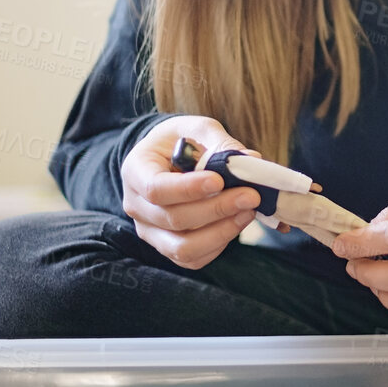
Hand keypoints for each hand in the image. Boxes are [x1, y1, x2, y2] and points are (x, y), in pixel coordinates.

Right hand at [120, 115, 266, 269]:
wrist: (169, 158)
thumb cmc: (182, 140)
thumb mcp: (197, 128)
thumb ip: (220, 143)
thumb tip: (251, 162)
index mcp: (136, 170)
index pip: (156, 188)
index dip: (188, 189)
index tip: (220, 180)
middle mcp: (136, 206)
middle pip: (174, 219)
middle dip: (217, 209)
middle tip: (251, 195)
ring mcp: (150, 231)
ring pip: (183, 247)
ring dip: (221, 232)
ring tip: (248, 211)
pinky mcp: (168, 247)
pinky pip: (194, 258)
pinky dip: (219, 244)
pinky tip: (237, 222)